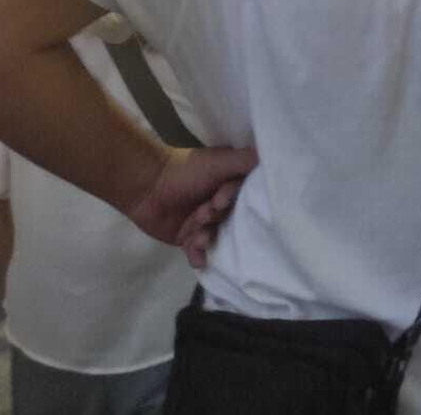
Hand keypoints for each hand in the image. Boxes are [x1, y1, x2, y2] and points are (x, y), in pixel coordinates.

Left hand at [126, 144, 257, 266]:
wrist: (146, 188)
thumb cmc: (185, 171)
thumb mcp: (219, 161)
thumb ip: (245, 162)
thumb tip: (274, 160)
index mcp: (230, 182)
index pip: (245, 196)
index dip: (234, 199)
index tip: (220, 199)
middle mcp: (221, 202)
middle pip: (232, 218)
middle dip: (219, 218)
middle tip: (205, 212)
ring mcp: (205, 222)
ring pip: (216, 236)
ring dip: (207, 236)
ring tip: (195, 234)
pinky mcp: (188, 238)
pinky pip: (200, 252)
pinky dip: (199, 255)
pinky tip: (197, 258)